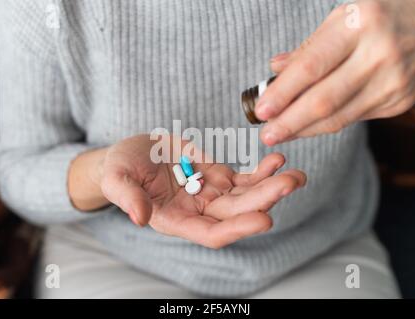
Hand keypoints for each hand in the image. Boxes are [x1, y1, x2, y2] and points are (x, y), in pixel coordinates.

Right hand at [99, 135, 305, 248]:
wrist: (132, 155)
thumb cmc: (121, 170)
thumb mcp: (118, 180)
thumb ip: (128, 198)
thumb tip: (140, 217)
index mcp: (177, 220)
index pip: (212, 233)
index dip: (238, 228)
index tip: (264, 218)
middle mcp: (199, 212)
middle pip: (238, 213)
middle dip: (265, 200)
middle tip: (290, 184)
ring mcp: (212, 194)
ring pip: (247, 196)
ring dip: (273, 187)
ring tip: (297, 175)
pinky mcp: (218, 176)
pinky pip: (246, 178)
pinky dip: (263, 172)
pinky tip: (278, 160)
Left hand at [256, 0, 414, 145]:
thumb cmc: (381, 18)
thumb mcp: (343, 18)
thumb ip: (309, 48)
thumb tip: (274, 69)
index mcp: (359, 24)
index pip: (311, 67)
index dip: (283, 93)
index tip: (261, 111)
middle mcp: (379, 54)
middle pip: (324, 100)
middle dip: (289, 122)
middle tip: (266, 134)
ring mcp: (393, 82)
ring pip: (338, 117)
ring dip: (304, 130)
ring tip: (280, 134)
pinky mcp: (399, 102)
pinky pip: (353, 119)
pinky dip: (326, 125)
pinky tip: (307, 127)